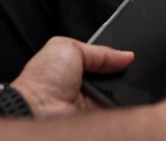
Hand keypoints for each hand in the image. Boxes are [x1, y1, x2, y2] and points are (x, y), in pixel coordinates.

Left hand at [10, 36, 133, 118]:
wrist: (38, 108)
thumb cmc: (43, 79)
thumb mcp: (70, 48)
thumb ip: (100, 51)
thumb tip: (127, 55)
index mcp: (79, 66)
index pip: (108, 60)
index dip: (118, 57)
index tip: (128, 55)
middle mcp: (88, 85)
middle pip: (118, 76)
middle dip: (121, 71)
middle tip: (120, 69)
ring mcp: (94, 103)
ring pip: (121, 93)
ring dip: (121, 88)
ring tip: (113, 84)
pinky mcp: (99, 118)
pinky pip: (118, 109)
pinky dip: (120, 104)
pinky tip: (115, 97)